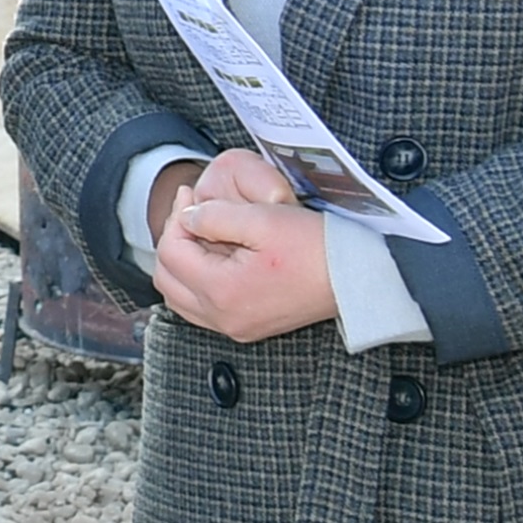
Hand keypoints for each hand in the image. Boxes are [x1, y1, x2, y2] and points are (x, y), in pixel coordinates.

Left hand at [150, 145, 339, 343]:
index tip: (189, 195)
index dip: (176, 218)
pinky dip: (197, 283)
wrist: (356, 280)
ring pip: (180, 297)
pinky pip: (201, 309)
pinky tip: (216, 258)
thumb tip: (186, 218)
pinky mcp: (248, 327)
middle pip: (167, 279)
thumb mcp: (262, 218)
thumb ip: (213, 216)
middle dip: (173, 241)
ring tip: (200, 233)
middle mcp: (223, 317)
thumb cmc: (315, 248)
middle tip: (189, 213)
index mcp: (221, 291)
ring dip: (181, 264)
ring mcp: (235, 326)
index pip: (171, 253)